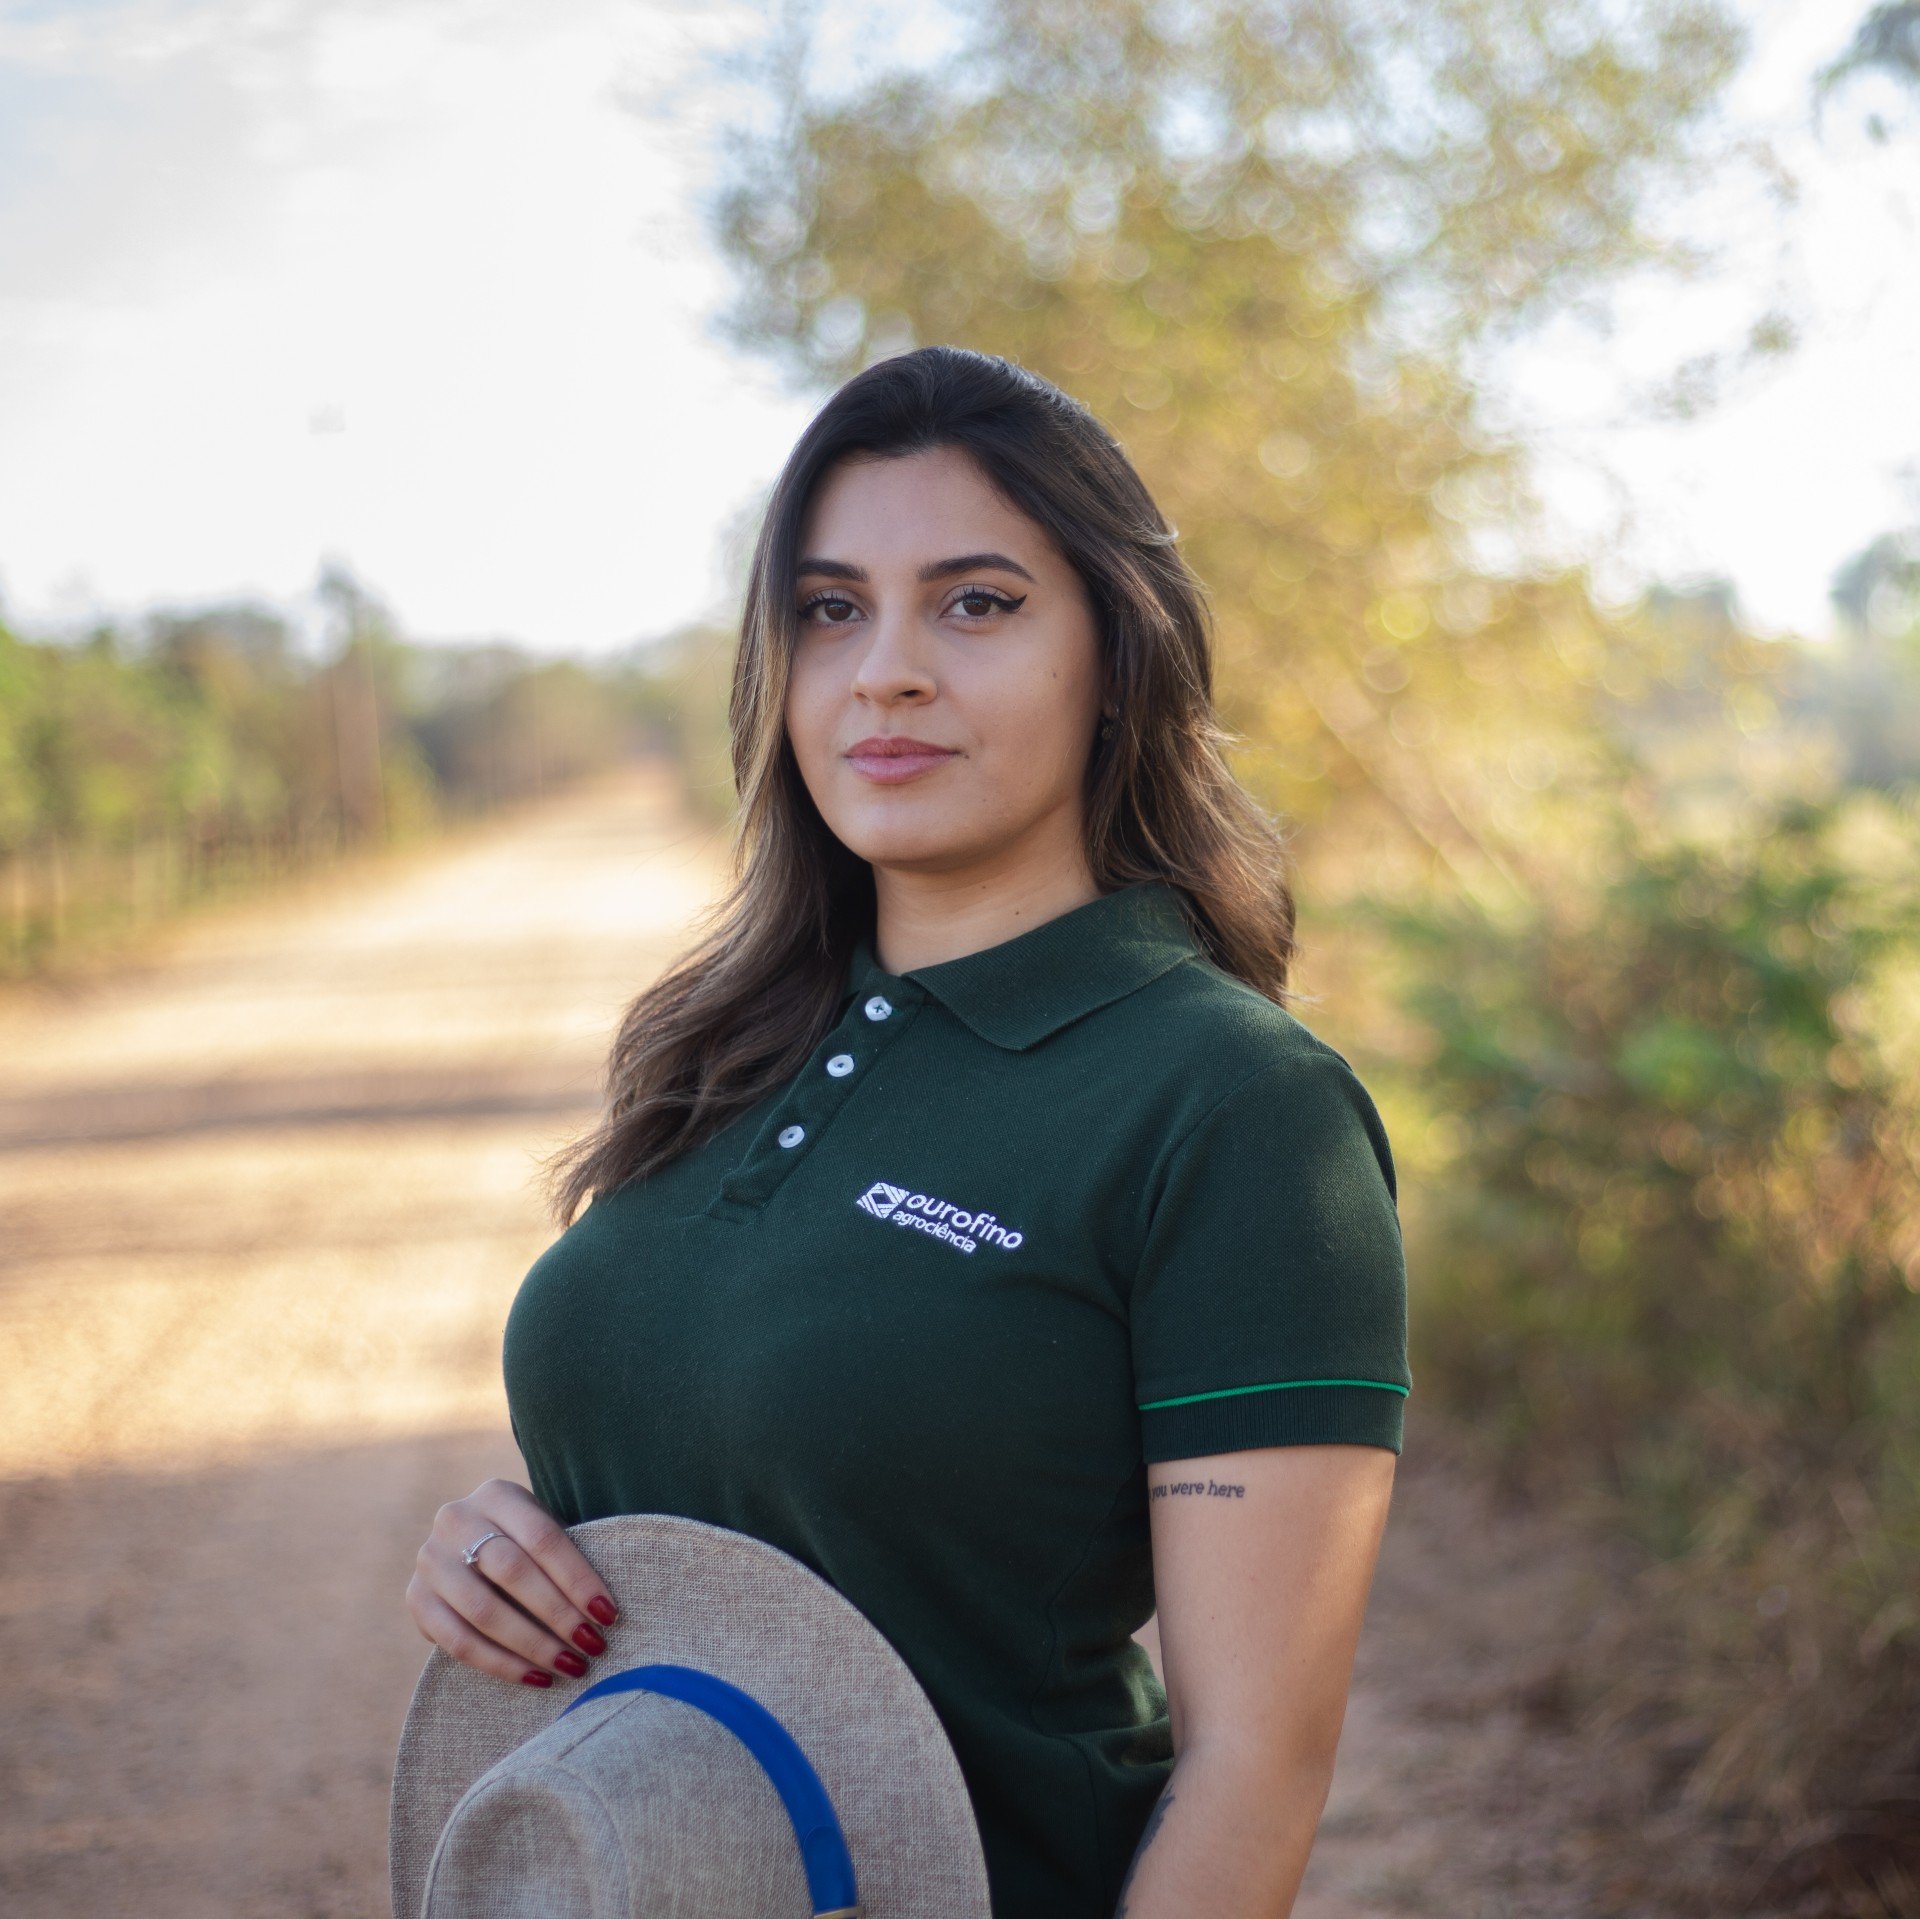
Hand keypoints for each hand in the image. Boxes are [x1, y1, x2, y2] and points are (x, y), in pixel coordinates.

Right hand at [406, 1478, 622, 1688]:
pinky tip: (536, 1678)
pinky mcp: (415, 1599)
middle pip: (513, 1573)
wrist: (466, 1548)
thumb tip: (603, 1612)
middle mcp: (455, 1520)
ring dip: (533, 1645)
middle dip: (558, 1613)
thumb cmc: (523, 1542)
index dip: (577, 1578)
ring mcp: (430, 1560)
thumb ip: (563, 1558)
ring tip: (570, 1666)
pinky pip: (458, 1642)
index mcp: (496, 1494)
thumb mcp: (540, 1529)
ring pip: (484, 1611)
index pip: (543, 1538)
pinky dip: (501, 1665)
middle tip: (592, 1645)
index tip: (608, 1614)